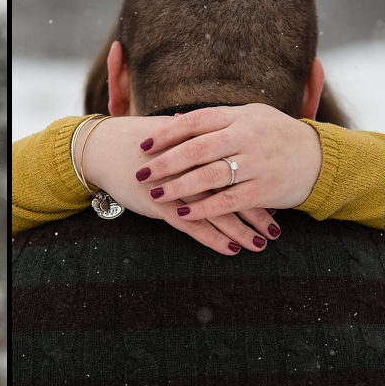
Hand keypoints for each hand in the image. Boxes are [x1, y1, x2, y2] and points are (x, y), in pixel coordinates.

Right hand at [81, 116, 274, 254]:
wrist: (104, 148)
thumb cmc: (139, 143)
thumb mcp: (174, 135)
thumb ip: (199, 140)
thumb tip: (221, 139)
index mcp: (201, 146)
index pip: (239, 165)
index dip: (260, 183)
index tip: (280, 197)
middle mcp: (193, 165)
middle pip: (235, 189)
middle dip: (258, 211)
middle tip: (278, 228)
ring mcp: (177, 185)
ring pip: (218, 210)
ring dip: (241, 230)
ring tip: (261, 244)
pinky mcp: (160, 203)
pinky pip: (193, 225)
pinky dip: (214, 238)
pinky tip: (231, 250)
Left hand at [135, 103, 321, 219]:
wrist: (321, 158)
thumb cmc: (276, 136)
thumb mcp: (250, 117)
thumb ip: (215, 121)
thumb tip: (174, 121)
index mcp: (239, 117)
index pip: (195, 122)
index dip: (166, 134)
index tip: (143, 146)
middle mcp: (247, 137)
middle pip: (197, 149)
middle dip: (165, 162)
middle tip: (141, 172)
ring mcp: (256, 164)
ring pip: (210, 175)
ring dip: (178, 187)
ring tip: (155, 194)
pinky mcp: (264, 190)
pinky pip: (228, 201)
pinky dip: (203, 209)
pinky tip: (182, 214)